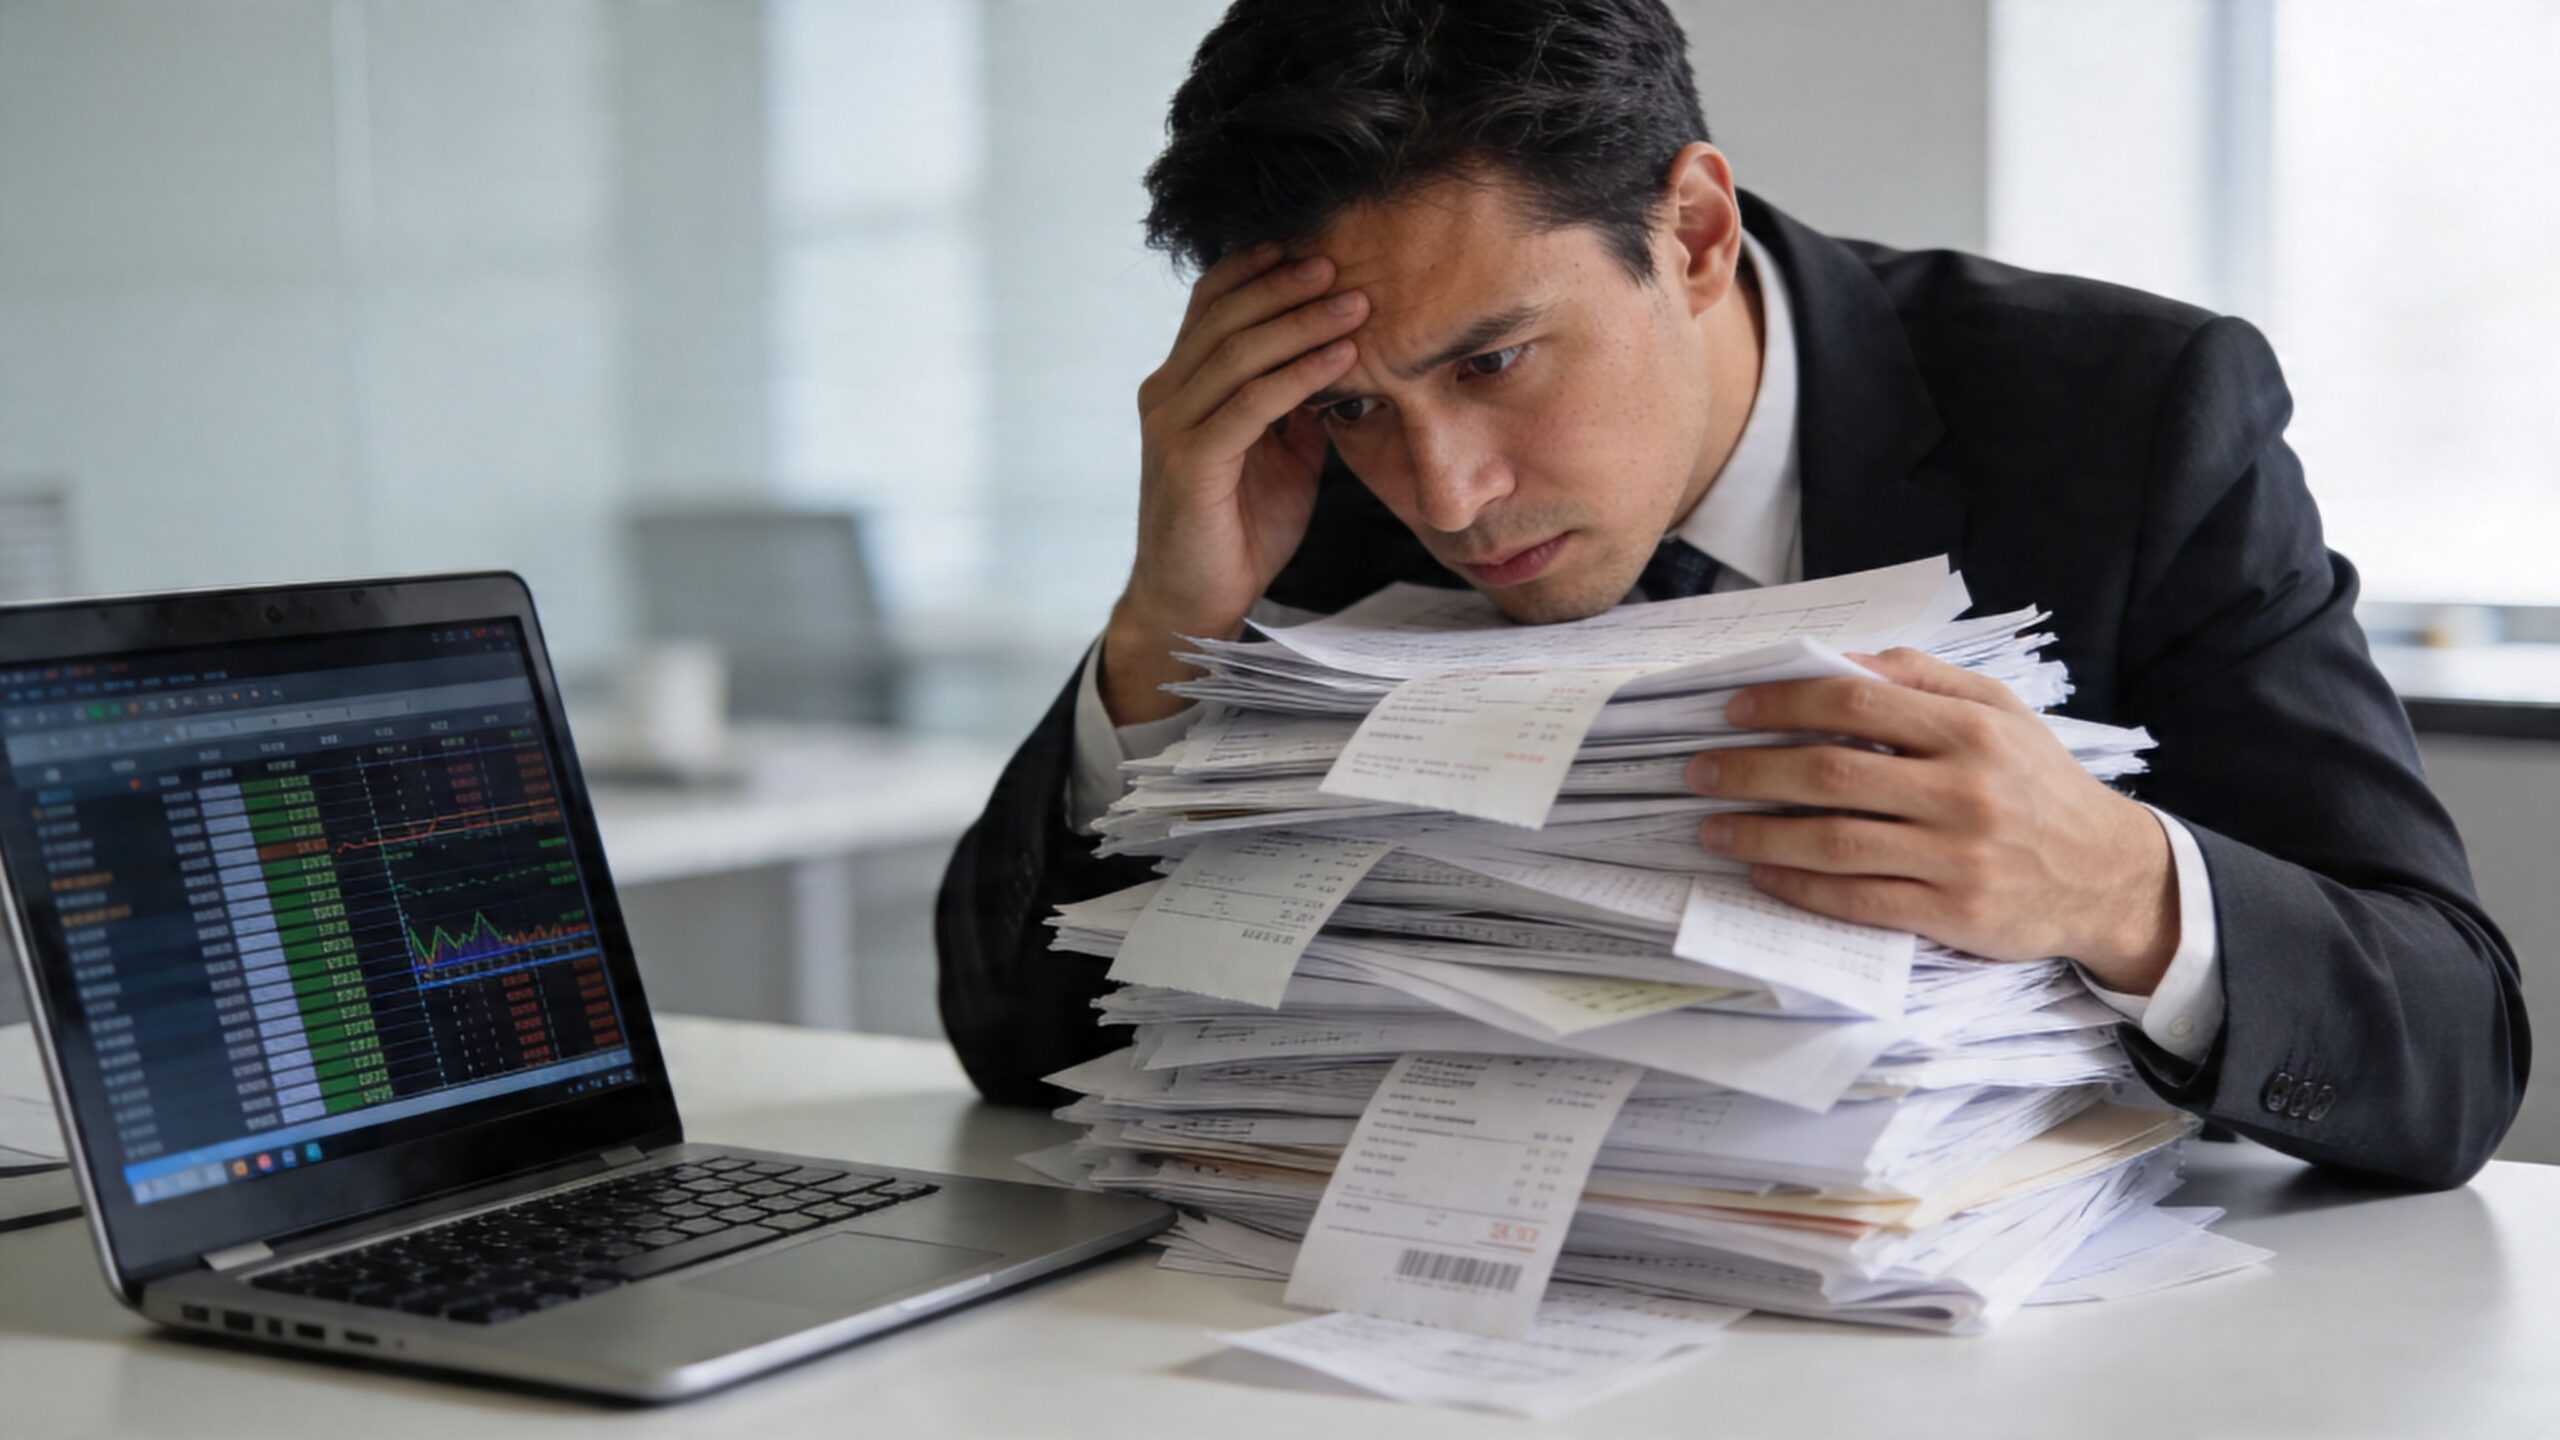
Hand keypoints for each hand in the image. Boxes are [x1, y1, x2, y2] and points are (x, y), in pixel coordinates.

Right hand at [1104, 244, 1369, 722]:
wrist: (1197, 600)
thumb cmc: (1237, 529)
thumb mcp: (1278, 453)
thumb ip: (1296, 405)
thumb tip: (1341, 356)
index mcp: (1182, 384)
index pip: (1212, 304)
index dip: (1258, 269)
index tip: (1316, 245)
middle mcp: (1166, 394)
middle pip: (1224, 314)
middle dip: (1287, 285)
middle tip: (1344, 261)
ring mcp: (1172, 427)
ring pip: (1237, 352)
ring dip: (1301, 322)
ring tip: (1357, 303)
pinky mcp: (1189, 463)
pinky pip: (1250, 404)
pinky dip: (1297, 375)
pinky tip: (1340, 358)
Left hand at [1685, 648, 2180, 991]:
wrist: (2110, 876)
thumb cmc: (2039, 785)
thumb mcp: (2001, 711)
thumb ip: (1923, 678)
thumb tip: (1840, 658)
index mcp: (1971, 729)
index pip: (1855, 700)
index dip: (1783, 703)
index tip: (1732, 710)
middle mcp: (1964, 789)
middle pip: (1831, 771)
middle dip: (1751, 770)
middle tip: (1699, 771)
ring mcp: (1958, 855)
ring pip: (1835, 840)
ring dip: (1761, 833)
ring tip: (1712, 828)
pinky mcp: (1953, 912)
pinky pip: (1858, 900)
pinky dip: (1801, 886)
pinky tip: (1764, 874)